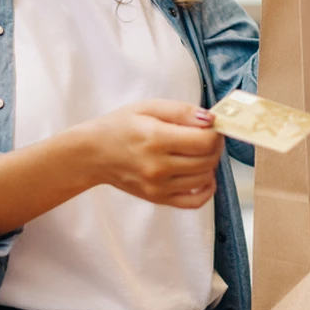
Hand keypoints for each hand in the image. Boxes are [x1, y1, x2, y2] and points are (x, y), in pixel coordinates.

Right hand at [89, 100, 223, 208]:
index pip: (205, 141)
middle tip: (208, 136)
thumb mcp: (148, 107)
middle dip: (215, 146)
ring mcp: (159, 187)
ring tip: (199, 151)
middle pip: (207, 160)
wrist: (93, 154)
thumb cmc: (120, 126)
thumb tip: (211, 119)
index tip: (212, 125)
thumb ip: (181, 111)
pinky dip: (206, 189)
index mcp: (156, 139)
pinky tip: (202, 176)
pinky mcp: (158, 199)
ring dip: (210, 163)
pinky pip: (194, 201)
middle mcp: (159, 167)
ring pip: (204, 178)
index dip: (216, 132)